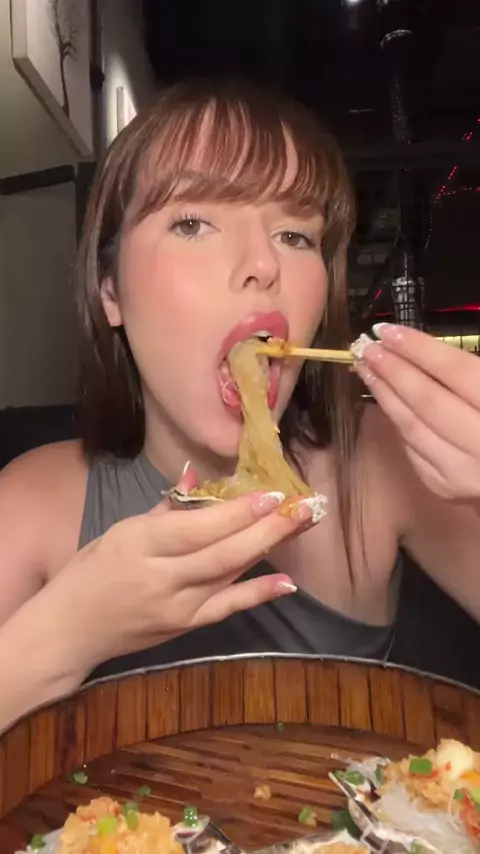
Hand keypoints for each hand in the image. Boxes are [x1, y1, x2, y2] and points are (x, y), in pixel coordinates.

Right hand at [47, 476, 316, 669]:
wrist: (69, 631)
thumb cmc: (90, 572)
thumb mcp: (120, 532)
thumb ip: (164, 508)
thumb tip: (194, 476)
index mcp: (138, 544)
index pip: (195, 528)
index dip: (236, 513)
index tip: (271, 494)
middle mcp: (160, 577)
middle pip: (221, 552)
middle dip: (266, 529)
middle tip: (304, 507)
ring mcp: (176, 606)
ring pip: (229, 575)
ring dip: (268, 550)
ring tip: (301, 527)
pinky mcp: (185, 627)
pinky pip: (226, 608)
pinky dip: (257, 594)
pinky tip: (287, 581)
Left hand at [353, 323, 479, 502]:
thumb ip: (471, 370)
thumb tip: (423, 349)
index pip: (457, 372)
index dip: (420, 350)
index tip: (387, 331)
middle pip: (428, 401)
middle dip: (394, 371)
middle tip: (368, 348)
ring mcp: (462, 470)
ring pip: (413, 428)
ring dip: (385, 395)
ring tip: (367, 368)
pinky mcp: (446, 486)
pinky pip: (412, 448)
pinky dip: (398, 421)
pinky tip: (386, 400)